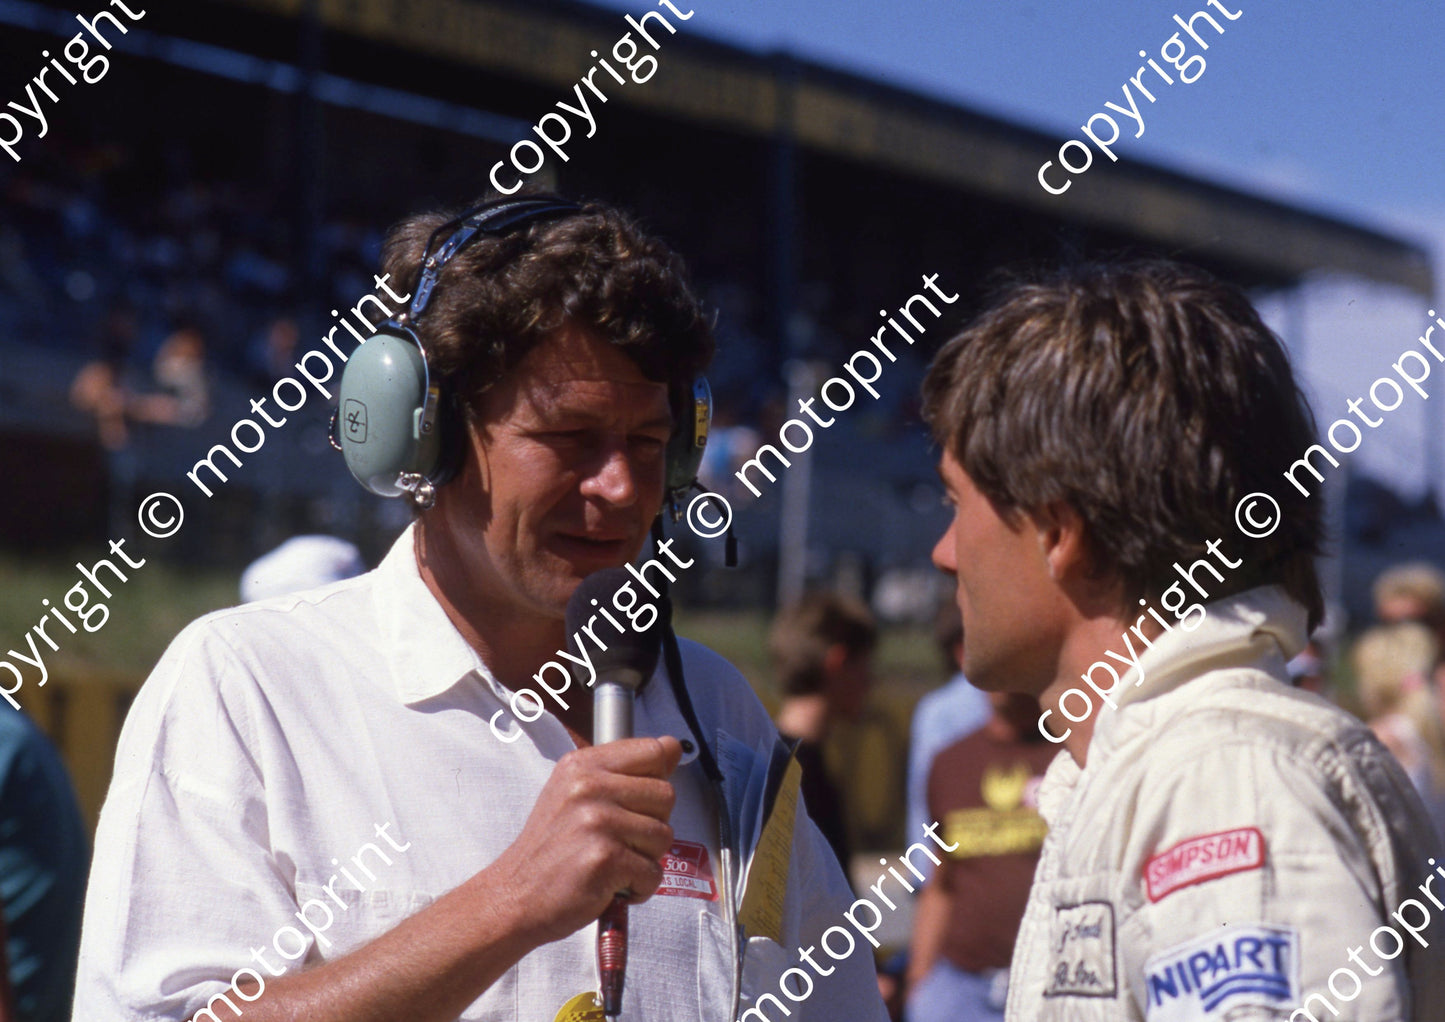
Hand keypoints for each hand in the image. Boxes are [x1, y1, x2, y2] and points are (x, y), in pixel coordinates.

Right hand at [486, 736, 681, 945]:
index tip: (640, 801)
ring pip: (664, 835)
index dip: (658, 780)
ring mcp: (596, 821)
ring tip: (612, 864)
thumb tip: (673, 746)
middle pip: (666, 795)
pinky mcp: (604, 858)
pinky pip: (654, 872)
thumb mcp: (575, 793)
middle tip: (619, 842)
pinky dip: (639, 887)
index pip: (654, 752)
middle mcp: (588, 786)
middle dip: (652, 825)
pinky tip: (611, 885)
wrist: (514, 896)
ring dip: (645, 859)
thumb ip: (625, 771)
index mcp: (583, 765)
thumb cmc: (551, 849)